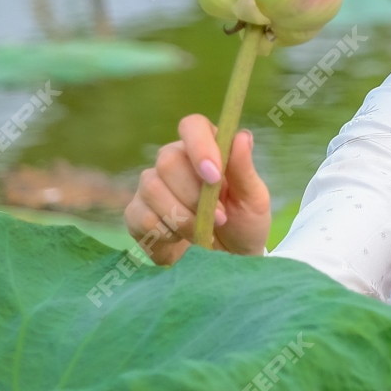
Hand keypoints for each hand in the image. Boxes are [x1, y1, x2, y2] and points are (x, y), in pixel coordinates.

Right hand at [123, 113, 271, 264]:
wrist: (226, 263)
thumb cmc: (243, 225)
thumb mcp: (253, 200)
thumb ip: (244, 169)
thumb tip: (242, 136)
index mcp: (205, 149)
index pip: (192, 126)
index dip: (199, 146)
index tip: (214, 176)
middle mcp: (174, 161)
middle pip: (168, 160)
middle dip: (194, 196)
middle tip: (219, 219)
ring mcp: (151, 186)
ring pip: (152, 188)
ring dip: (182, 218)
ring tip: (203, 234)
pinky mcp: (137, 214)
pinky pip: (141, 217)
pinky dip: (165, 234)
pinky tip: (180, 241)